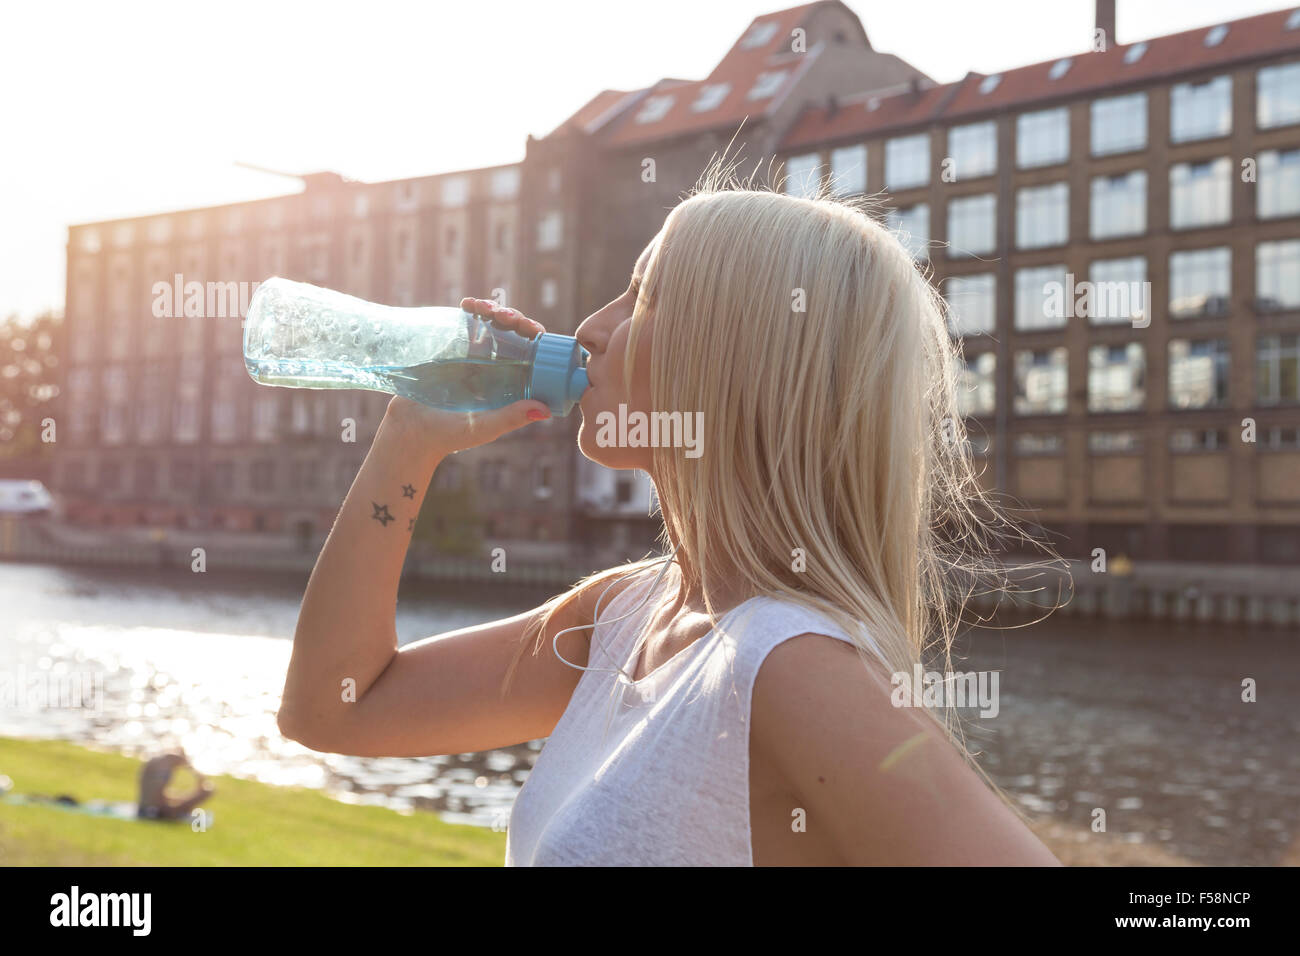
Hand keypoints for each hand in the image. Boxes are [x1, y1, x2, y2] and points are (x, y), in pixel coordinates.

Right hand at [382, 298, 550, 454]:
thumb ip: (511, 418)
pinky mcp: (450, 346)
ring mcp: (472, 354)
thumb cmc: (448, 435)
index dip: (534, 335)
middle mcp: (494, 365)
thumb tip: (545, 410)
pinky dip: (471, 308)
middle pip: (513, 332)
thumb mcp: (483, 427)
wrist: (407, 430)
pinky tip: (468, 304)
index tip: (532, 329)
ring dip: (494, 308)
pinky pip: (465, 322)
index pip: (531, 352)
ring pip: (491, 322)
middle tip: (506, 317)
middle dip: (514, 317)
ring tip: (485, 308)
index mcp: (509, 382)